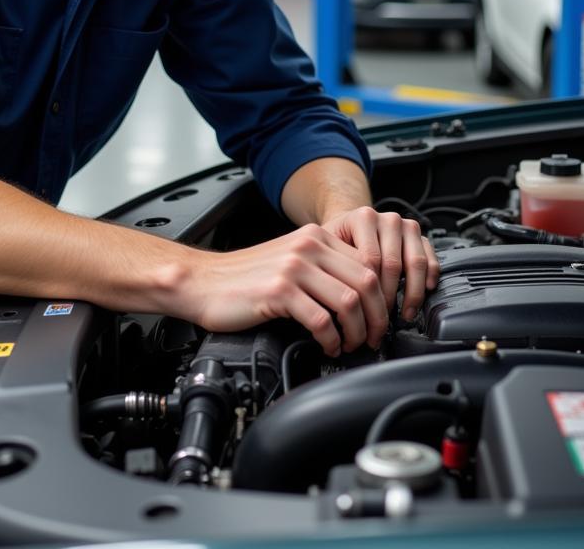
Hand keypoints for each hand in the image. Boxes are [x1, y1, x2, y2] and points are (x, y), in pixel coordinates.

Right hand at [187, 224, 388, 355]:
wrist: (202, 282)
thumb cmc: (244, 278)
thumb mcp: (290, 259)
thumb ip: (323, 267)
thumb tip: (360, 295)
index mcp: (316, 236)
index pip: (369, 263)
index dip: (381, 296)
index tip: (379, 317)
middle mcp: (308, 247)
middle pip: (366, 282)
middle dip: (376, 317)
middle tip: (373, 337)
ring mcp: (294, 268)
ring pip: (349, 301)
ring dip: (357, 331)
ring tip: (350, 344)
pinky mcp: (279, 292)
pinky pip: (321, 320)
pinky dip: (331, 339)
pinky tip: (327, 346)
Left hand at [321, 206, 439, 320]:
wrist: (351, 225)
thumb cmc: (338, 241)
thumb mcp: (328, 246)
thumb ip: (332, 265)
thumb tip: (338, 300)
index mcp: (364, 218)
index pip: (370, 259)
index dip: (369, 290)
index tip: (366, 312)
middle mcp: (388, 219)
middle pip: (393, 264)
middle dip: (390, 296)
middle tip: (384, 319)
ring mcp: (406, 226)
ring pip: (416, 262)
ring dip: (413, 292)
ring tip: (406, 313)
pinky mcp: (421, 235)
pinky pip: (431, 258)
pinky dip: (431, 277)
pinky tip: (426, 292)